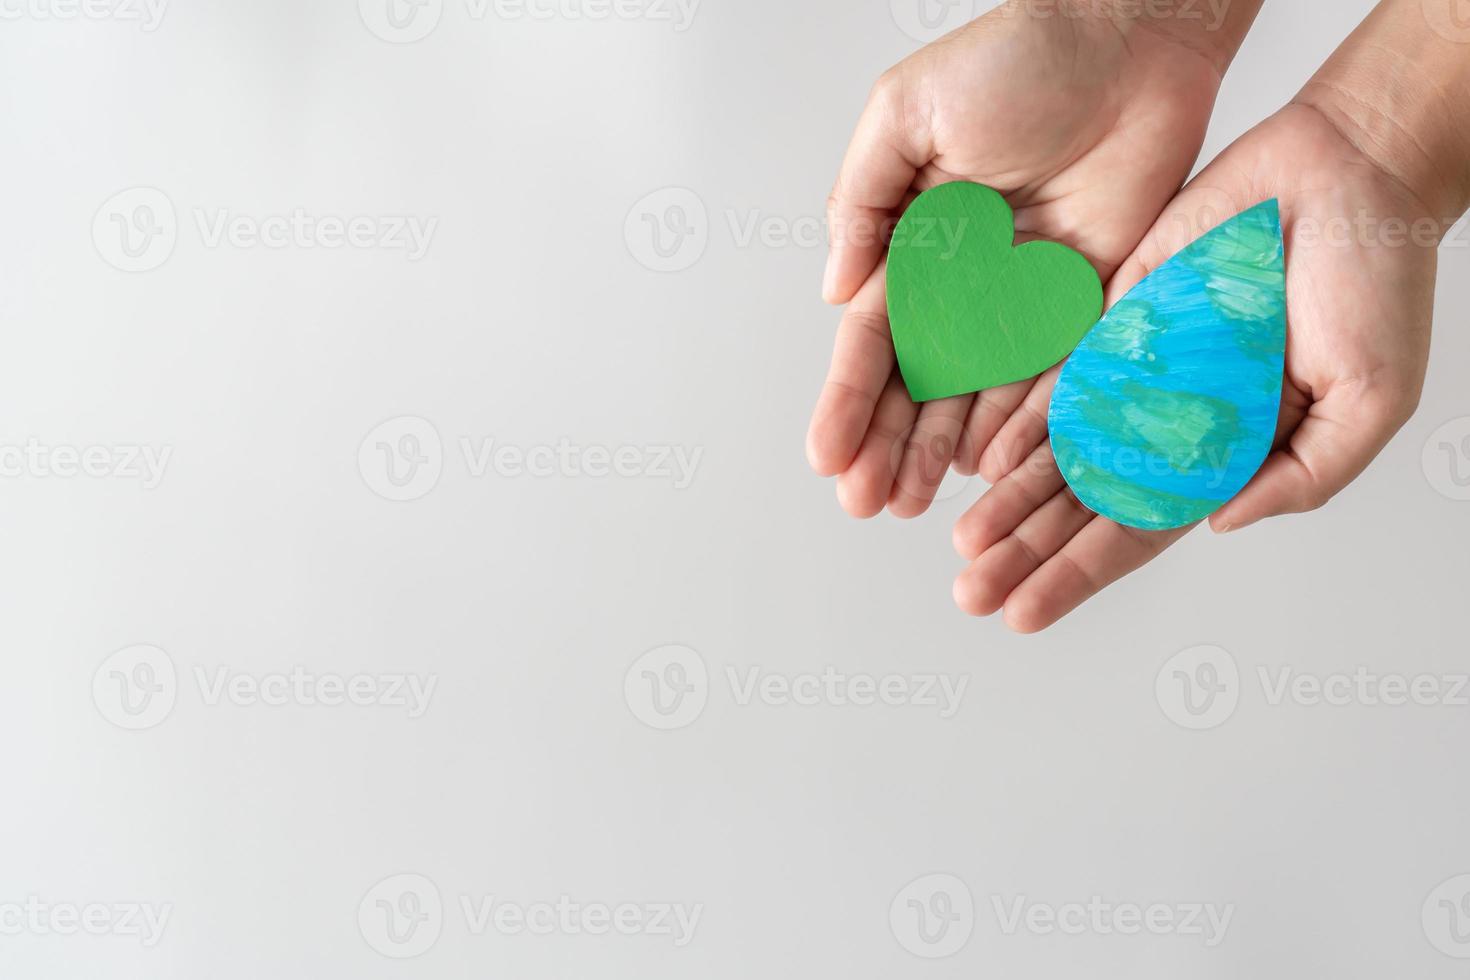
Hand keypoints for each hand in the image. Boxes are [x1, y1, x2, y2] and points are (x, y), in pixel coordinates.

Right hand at [806, 1, 1253, 519]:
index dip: (847, 399)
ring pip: (976, 396)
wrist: (1130, 41)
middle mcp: (965, 283)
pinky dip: (1019, 426)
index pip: (873, 338)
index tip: (828, 456)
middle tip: (866, 502)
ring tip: (913, 504)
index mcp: (913, 242)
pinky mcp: (1085, 304)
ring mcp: (1024, 301)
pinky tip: (989, 469)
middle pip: (918, 383)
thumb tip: (837, 292)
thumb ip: (863, 202)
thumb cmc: (1015, 57)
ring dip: (941, 453)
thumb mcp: (905, 113)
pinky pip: (1049, 378)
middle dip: (887, 445)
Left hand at [953, 103, 1437, 630]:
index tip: (1024, 613)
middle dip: (1025, 552)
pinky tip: (980, 461)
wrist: (1347, 173)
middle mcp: (1171, 422)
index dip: (1081, 574)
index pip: (1139, 530)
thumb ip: (1301, 475)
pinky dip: (1017, 419)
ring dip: (1008, 499)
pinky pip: (1054, 375)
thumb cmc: (1376, 284)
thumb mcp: (1369, 401)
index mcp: (1229, 454)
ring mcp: (1137, 371)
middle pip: (1082, 503)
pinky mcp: (1112, 317)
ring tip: (963, 544)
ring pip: (1057, 449)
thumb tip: (1218, 522)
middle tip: (970, 593)